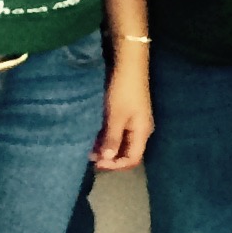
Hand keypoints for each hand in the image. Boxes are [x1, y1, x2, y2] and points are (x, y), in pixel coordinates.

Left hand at [93, 45, 152, 170]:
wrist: (129, 67)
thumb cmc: (123, 92)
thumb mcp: (116, 116)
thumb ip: (112, 138)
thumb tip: (107, 159)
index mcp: (142, 132)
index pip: (132, 159)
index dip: (116, 165)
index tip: (97, 164)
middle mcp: (140, 130)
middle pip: (127, 152)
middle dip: (110, 158)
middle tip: (90, 157)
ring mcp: (134, 123)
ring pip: (122, 143)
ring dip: (107, 148)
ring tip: (89, 149)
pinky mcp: (127, 116)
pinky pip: (119, 133)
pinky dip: (107, 138)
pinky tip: (95, 138)